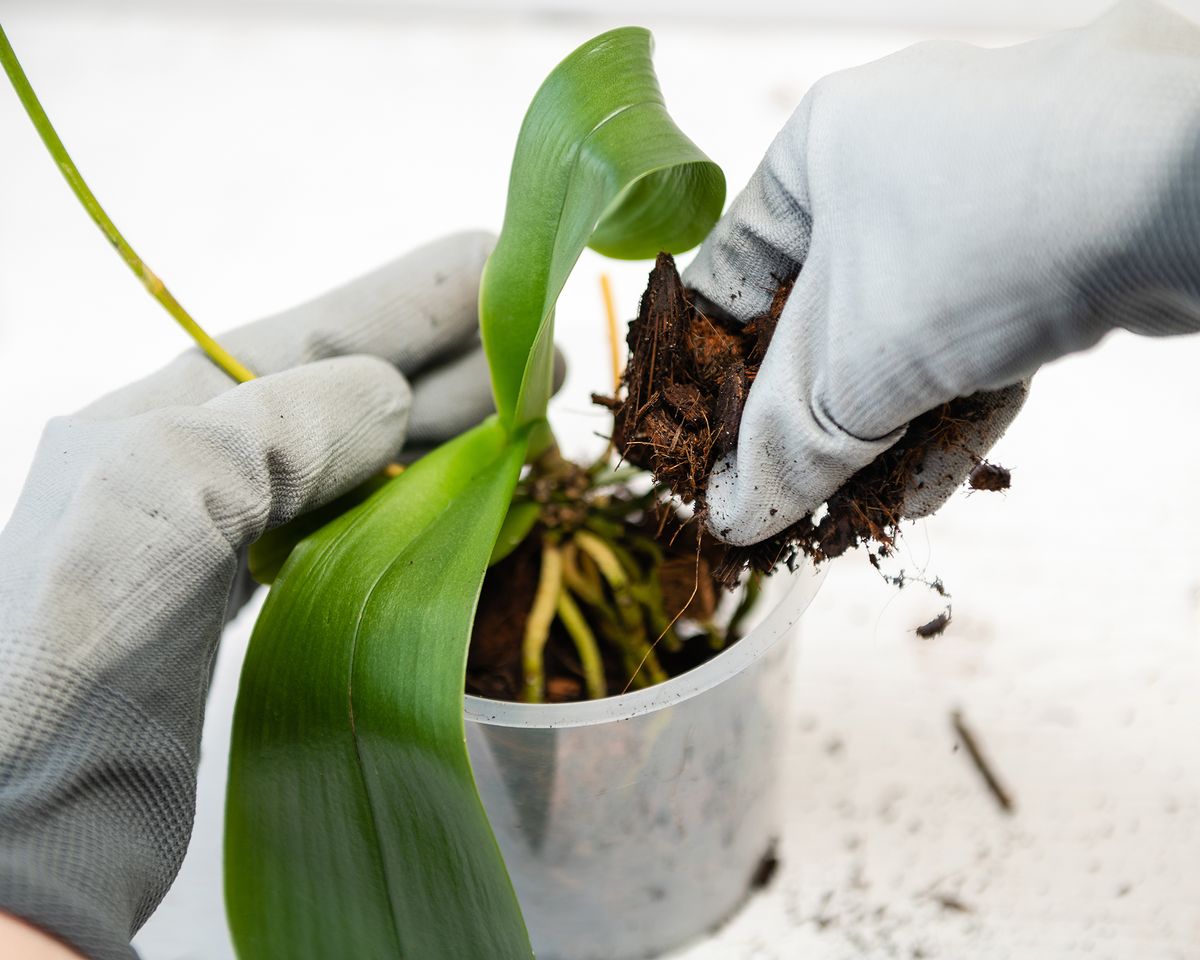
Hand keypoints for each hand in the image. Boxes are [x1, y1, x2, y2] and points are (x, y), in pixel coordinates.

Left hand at [0, 232, 497, 958]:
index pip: (318, 333)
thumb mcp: (166, 487)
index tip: (500, 264)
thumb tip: (390, 396)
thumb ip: (283, 424)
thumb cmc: (69, 640)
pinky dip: (414, 507)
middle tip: (546, 349)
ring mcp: (228, 538)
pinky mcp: (252, 612)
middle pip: (350, 389)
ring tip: (527, 412)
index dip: (415, 298)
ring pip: (360, 462)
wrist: (21, 815)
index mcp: (170, 410)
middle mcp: (200, 461)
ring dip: (446, 433)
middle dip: (451, 363)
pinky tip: (462, 496)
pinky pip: (351, 532)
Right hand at [684, 0, 1199, 545]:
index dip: (708, 374)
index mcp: (817, 155)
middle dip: (809, 420)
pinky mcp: (1049, 244)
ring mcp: (979, 202)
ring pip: (901, 337)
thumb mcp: (853, 366)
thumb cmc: (974, 246)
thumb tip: (731, 517)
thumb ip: (784, 446)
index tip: (702, 447)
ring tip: (857, 511)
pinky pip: (971, 337)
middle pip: (821, 321)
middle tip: (788, 494)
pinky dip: (950, 408)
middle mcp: (892, 167)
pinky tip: (930, 483)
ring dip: (881, 431)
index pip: (730, 279)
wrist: (1185, 194)